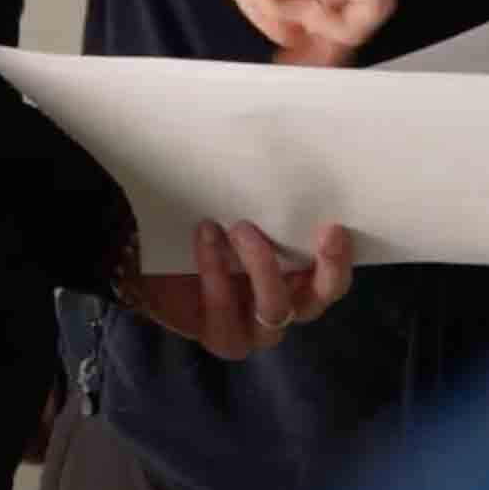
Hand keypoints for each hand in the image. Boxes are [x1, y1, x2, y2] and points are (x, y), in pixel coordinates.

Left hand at [121, 219, 356, 360]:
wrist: (148, 264)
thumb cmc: (207, 228)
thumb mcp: (238, 210)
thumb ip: (266, 201)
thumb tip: (289, 154)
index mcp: (300, 278)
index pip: (333, 276)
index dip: (340, 256)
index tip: (334, 225)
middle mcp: (285, 306)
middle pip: (318, 299)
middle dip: (326, 267)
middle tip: (320, 230)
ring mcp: (254, 328)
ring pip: (276, 309)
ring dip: (263, 266)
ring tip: (241, 227)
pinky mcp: (221, 335)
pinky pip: (225, 309)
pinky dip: (216, 269)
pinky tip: (206, 233)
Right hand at [181, 0, 393, 62]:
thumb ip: (273, 7)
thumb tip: (294, 41)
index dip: (304, 23)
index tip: (283, 47)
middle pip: (343, 4)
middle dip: (298, 22)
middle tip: (270, 28)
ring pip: (353, 11)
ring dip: (293, 9)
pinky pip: (362, 11)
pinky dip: (321, 20)